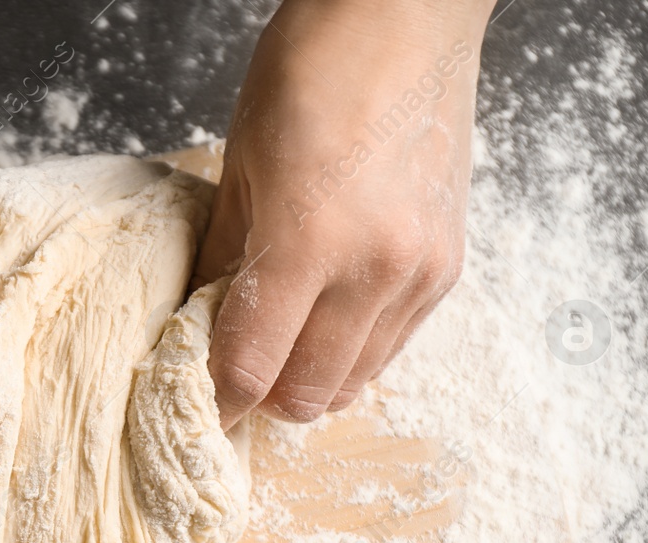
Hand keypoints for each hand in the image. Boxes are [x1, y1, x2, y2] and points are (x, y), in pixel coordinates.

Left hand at [195, 0, 492, 426]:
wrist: (405, 18)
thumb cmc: (314, 71)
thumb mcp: (240, 164)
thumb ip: (225, 257)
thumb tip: (202, 322)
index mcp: (308, 242)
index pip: (251, 368)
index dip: (217, 398)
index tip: (198, 400)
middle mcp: (374, 269)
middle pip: (307, 393)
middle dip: (263, 396)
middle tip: (235, 370)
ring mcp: (419, 273)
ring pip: (355, 381)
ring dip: (311, 380)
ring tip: (281, 345)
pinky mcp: (448, 268)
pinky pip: (394, 346)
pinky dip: (354, 351)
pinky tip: (328, 316)